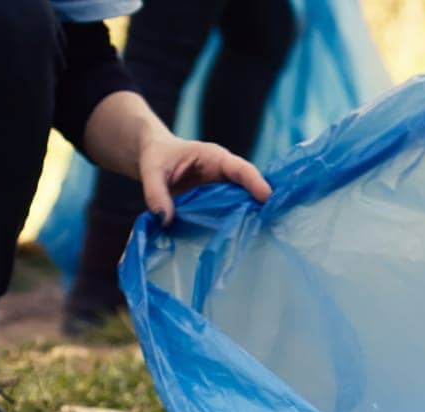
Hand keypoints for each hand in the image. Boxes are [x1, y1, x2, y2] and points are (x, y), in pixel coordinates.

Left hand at [136, 134, 272, 225]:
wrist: (155, 158)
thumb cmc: (156, 157)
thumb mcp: (151, 169)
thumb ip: (155, 192)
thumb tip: (165, 219)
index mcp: (213, 158)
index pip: (239, 169)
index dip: (254, 182)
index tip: (266, 197)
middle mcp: (223, 174)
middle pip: (248, 188)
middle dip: (261, 203)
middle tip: (273, 221)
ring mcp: (222, 191)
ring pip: (242, 203)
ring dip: (250, 217)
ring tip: (261, 235)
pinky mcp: (215, 205)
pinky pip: (228, 214)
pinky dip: (233, 226)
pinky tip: (237, 242)